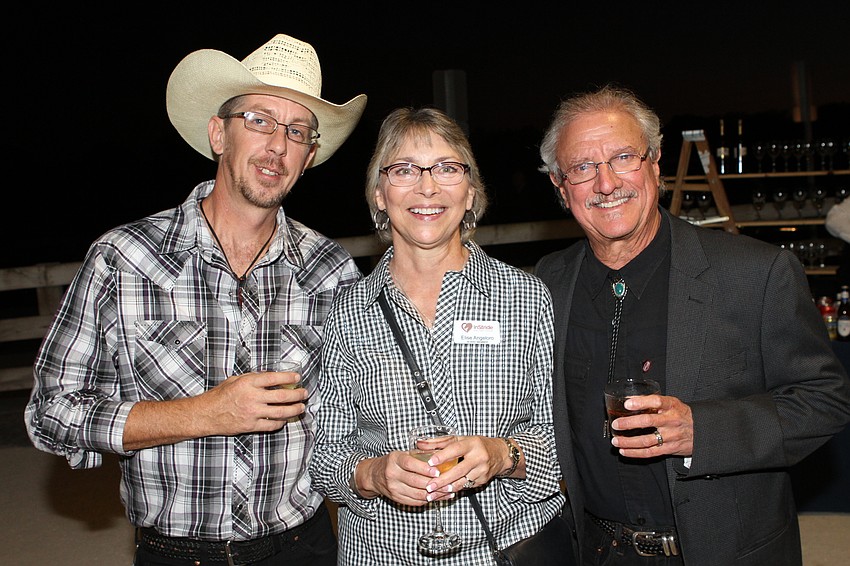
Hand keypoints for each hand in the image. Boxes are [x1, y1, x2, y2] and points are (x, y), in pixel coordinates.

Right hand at [123, 369, 305, 450]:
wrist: (205, 415)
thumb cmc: (219, 396)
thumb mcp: (235, 380)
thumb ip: (253, 379)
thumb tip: (272, 378)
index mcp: (248, 383)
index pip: (273, 378)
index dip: (288, 376)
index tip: (297, 376)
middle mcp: (252, 397)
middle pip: (282, 395)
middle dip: (297, 394)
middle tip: (304, 393)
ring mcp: (252, 413)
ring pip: (280, 412)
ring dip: (294, 410)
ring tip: (301, 407)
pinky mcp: (251, 426)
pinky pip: (271, 425)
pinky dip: (281, 422)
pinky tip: (285, 419)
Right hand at [353, 451, 442, 506]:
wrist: (374, 476)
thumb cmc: (393, 462)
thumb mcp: (403, 454)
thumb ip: (419, 454)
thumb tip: (440, 454)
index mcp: (395, 460)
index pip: (410, 464)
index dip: (424, 468)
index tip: (437, 471)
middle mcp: (393, 474)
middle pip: (415, 481)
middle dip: (433, 483)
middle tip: (448, 483)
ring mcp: (394, 488)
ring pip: (417, 494)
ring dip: (435, 494)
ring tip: (448, 491)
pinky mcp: (397, 498)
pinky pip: (415, 501)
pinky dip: (429, 500)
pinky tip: (439, 497)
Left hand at [420, 436, 522, 498]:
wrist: (499, 454)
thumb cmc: (475, 445)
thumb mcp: (459, 439)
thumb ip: (439, 442)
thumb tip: (419, 444)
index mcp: (472, 443)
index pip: (455, 449)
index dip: (442, 456)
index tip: (430, 463)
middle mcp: (478, 457)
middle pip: (459, 470)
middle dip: (442, 479)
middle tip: (429, 486)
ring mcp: (482, 470)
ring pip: (462, 482)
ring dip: (446, 489)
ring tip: (432, 493)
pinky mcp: (482, 480)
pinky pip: (465, 487)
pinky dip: (453, 490)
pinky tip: (443, 493)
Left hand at [610, 394, 693, 457]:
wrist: (702, 431)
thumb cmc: (682, 414)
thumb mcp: (672, 403)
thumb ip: (654, 402)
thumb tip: (631, 399)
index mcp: (672, 406)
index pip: (656, 401)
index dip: (641, 402)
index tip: (627, 404)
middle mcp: (671, 420)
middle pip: (648, 421)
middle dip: (629, 423)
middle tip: (616, 424)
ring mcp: (671, 436)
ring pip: (647, 440)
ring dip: (628, 442)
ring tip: (616, 440)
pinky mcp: (670, 449)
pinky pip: (650, 452)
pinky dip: (635, 453)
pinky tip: (624, 451)